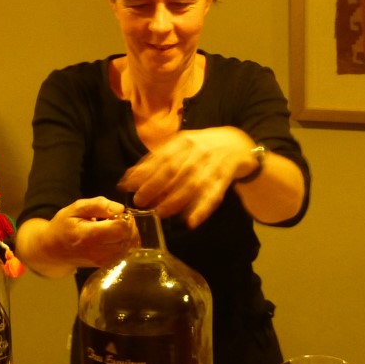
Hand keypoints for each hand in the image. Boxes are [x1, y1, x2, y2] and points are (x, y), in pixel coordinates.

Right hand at [48, 196, 135, 266]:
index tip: (117, 213)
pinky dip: (125, 242)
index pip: (120, 228)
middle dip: (128, 225)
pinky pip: (125, 253)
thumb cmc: (63, 226)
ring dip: (128, 234)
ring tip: (114, 227)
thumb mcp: (75, 209)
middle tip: (117, 219)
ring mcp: (103, 262)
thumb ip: (98, 205)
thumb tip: (120, 209)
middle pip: (128, 238)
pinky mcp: (106, 265)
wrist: (53, 251)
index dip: (125, 218)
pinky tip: (114, 236)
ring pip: (129, 246)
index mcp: (88, 236)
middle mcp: (97, 252)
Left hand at [118, 127, 251, 228]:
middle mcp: (198, 151)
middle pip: (174, 171)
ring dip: (174, 201)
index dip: (143, 172)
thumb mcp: (181, 145)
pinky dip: (202, 210)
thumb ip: (158, 159)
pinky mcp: (225, 179)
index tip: (127, 185)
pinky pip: (213, 196)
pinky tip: (191, 222)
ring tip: (160, 213)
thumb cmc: (202, 146)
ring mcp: (213, 165)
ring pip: (192, 185)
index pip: (161, 157)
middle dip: (154, 187)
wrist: (237, 144)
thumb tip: (130, 177)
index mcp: (184, 141)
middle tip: (140, 201)